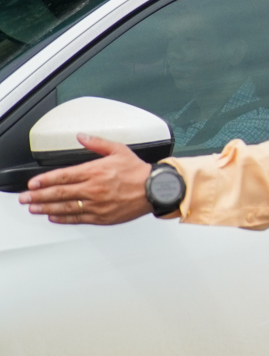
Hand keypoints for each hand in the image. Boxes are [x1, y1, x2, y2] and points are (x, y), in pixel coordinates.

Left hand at [19, 135, 153, 224]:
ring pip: (65, 207)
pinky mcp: (102, 217)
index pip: (63, 175)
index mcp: (95, 171)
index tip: (33, 183)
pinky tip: (53, 217)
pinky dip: (63, 218)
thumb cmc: (138, 171)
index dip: (45, 180)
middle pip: (59, 193)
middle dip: (38, 196)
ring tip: (34, 208)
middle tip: (25, 198)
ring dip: (46, 208)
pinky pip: (77, 218)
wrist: (155, 190)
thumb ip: (97, 143)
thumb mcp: (119, 150)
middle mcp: (93, 189)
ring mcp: (96, 205)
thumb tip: (81, 136)